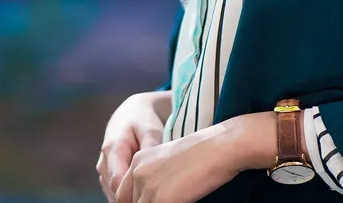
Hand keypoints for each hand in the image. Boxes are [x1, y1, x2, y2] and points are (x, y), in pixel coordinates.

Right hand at [98, 90, 171, 202]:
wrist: (131, 113)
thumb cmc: (144, 121)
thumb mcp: (151, 131)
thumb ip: (150, 149)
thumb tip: (153, 169)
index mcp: (112, 149)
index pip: (118, 183)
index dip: (134, 194)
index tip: (152, 197)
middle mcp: (103, 162)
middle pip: (115, 191)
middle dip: (133, 197)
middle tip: (154, 197)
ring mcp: (103, 170)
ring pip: (114, 193)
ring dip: (130, 195)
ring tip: (150, 191)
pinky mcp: (106, 175)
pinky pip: (116, 191)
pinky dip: (128, 193)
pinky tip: (143, 190)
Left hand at [117, 112, 275, 202]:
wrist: (220, 146)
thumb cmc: (204, 154)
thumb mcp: (170, 163)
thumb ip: (154, 179)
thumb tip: (153, 198)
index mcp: (138, 160)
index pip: (122, 195)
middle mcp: (137, 171)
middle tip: (166, 201)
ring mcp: (147, 186)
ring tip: (177, 201)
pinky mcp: (161, 199)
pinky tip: (184, 202)